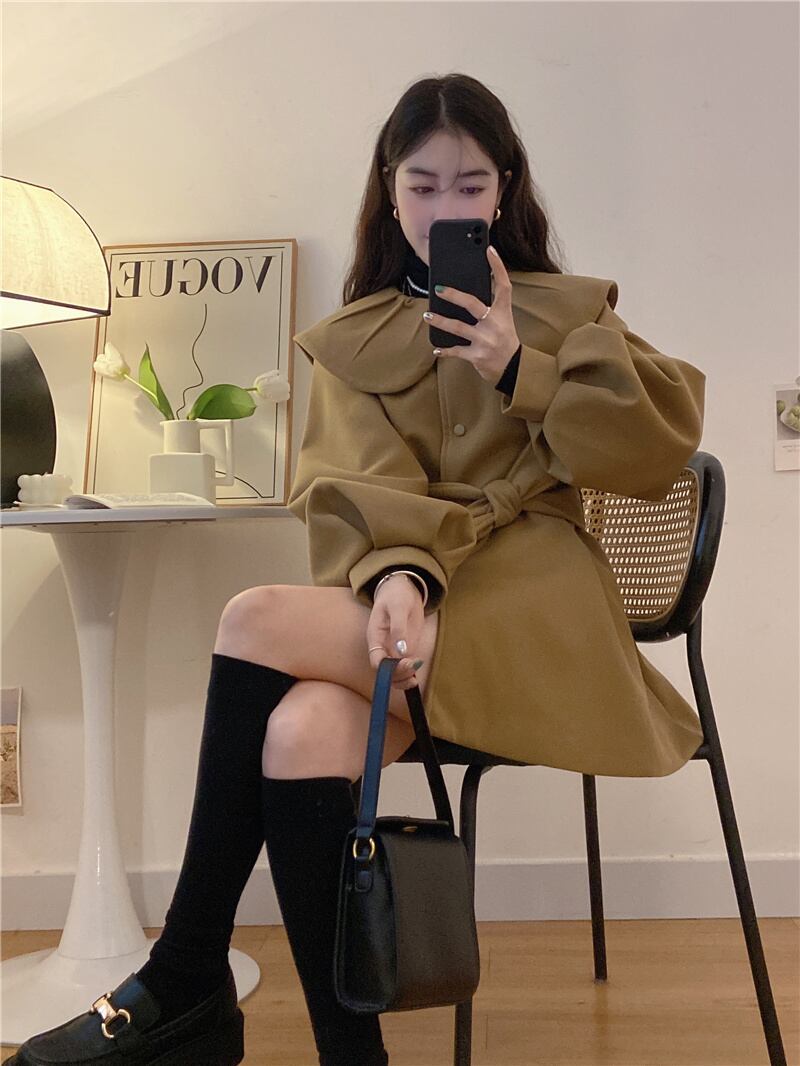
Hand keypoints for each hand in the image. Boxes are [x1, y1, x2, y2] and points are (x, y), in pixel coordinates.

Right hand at [367, 574, 424, 689]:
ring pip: (394, 673)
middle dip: (398, 675)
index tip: (405, 664)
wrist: (403, 589)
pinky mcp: (405, 649)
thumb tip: (401, 651)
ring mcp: (394, 650)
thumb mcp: (398, 607)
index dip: (387, 668)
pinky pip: (404, 667)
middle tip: (413, 669)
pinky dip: (409, 674)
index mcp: (375, 637)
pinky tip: (416, 674)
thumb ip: (398, 628)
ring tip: (414, 679)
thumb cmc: (397, 595)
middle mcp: (382, 647)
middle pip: (385, 671)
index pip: (376, 660)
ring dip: (403, 679)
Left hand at [424, 245, 519, 383]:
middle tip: (438, 289)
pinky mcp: (477, 356)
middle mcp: (494, 324)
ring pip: (458, 328)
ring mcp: (485, 340)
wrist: (513, 369)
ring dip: (440, 321)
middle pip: (472, 304)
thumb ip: (490, 306)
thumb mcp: (503, 320)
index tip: (489, 249)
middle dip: (454, 295)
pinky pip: (456, 351)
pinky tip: (436, 349)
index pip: (503, 285)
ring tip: (427, 316)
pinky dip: (445, 351)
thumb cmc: (504, 340)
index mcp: (503, 312)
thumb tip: (469, 290)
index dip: (497, 266)